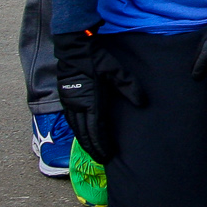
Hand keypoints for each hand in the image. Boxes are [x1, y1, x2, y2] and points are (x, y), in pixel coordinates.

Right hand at [54, 30, 143, 162]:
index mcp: (91, 101)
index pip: (96, 130)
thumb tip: (142, 102)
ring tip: (93, 151)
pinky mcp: (65, 97)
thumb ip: (129, 87)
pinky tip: (82, 134)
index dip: (101, 145)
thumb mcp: (117, 70)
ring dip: (84, 141)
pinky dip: (76, 130)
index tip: (107, 156)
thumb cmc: (97, 58)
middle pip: (84, 133)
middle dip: (93, 148)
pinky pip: (70, 120)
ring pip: (75, 128)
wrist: (73, 47)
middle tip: (101, 159)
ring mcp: (69, 102)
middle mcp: (77, 105)